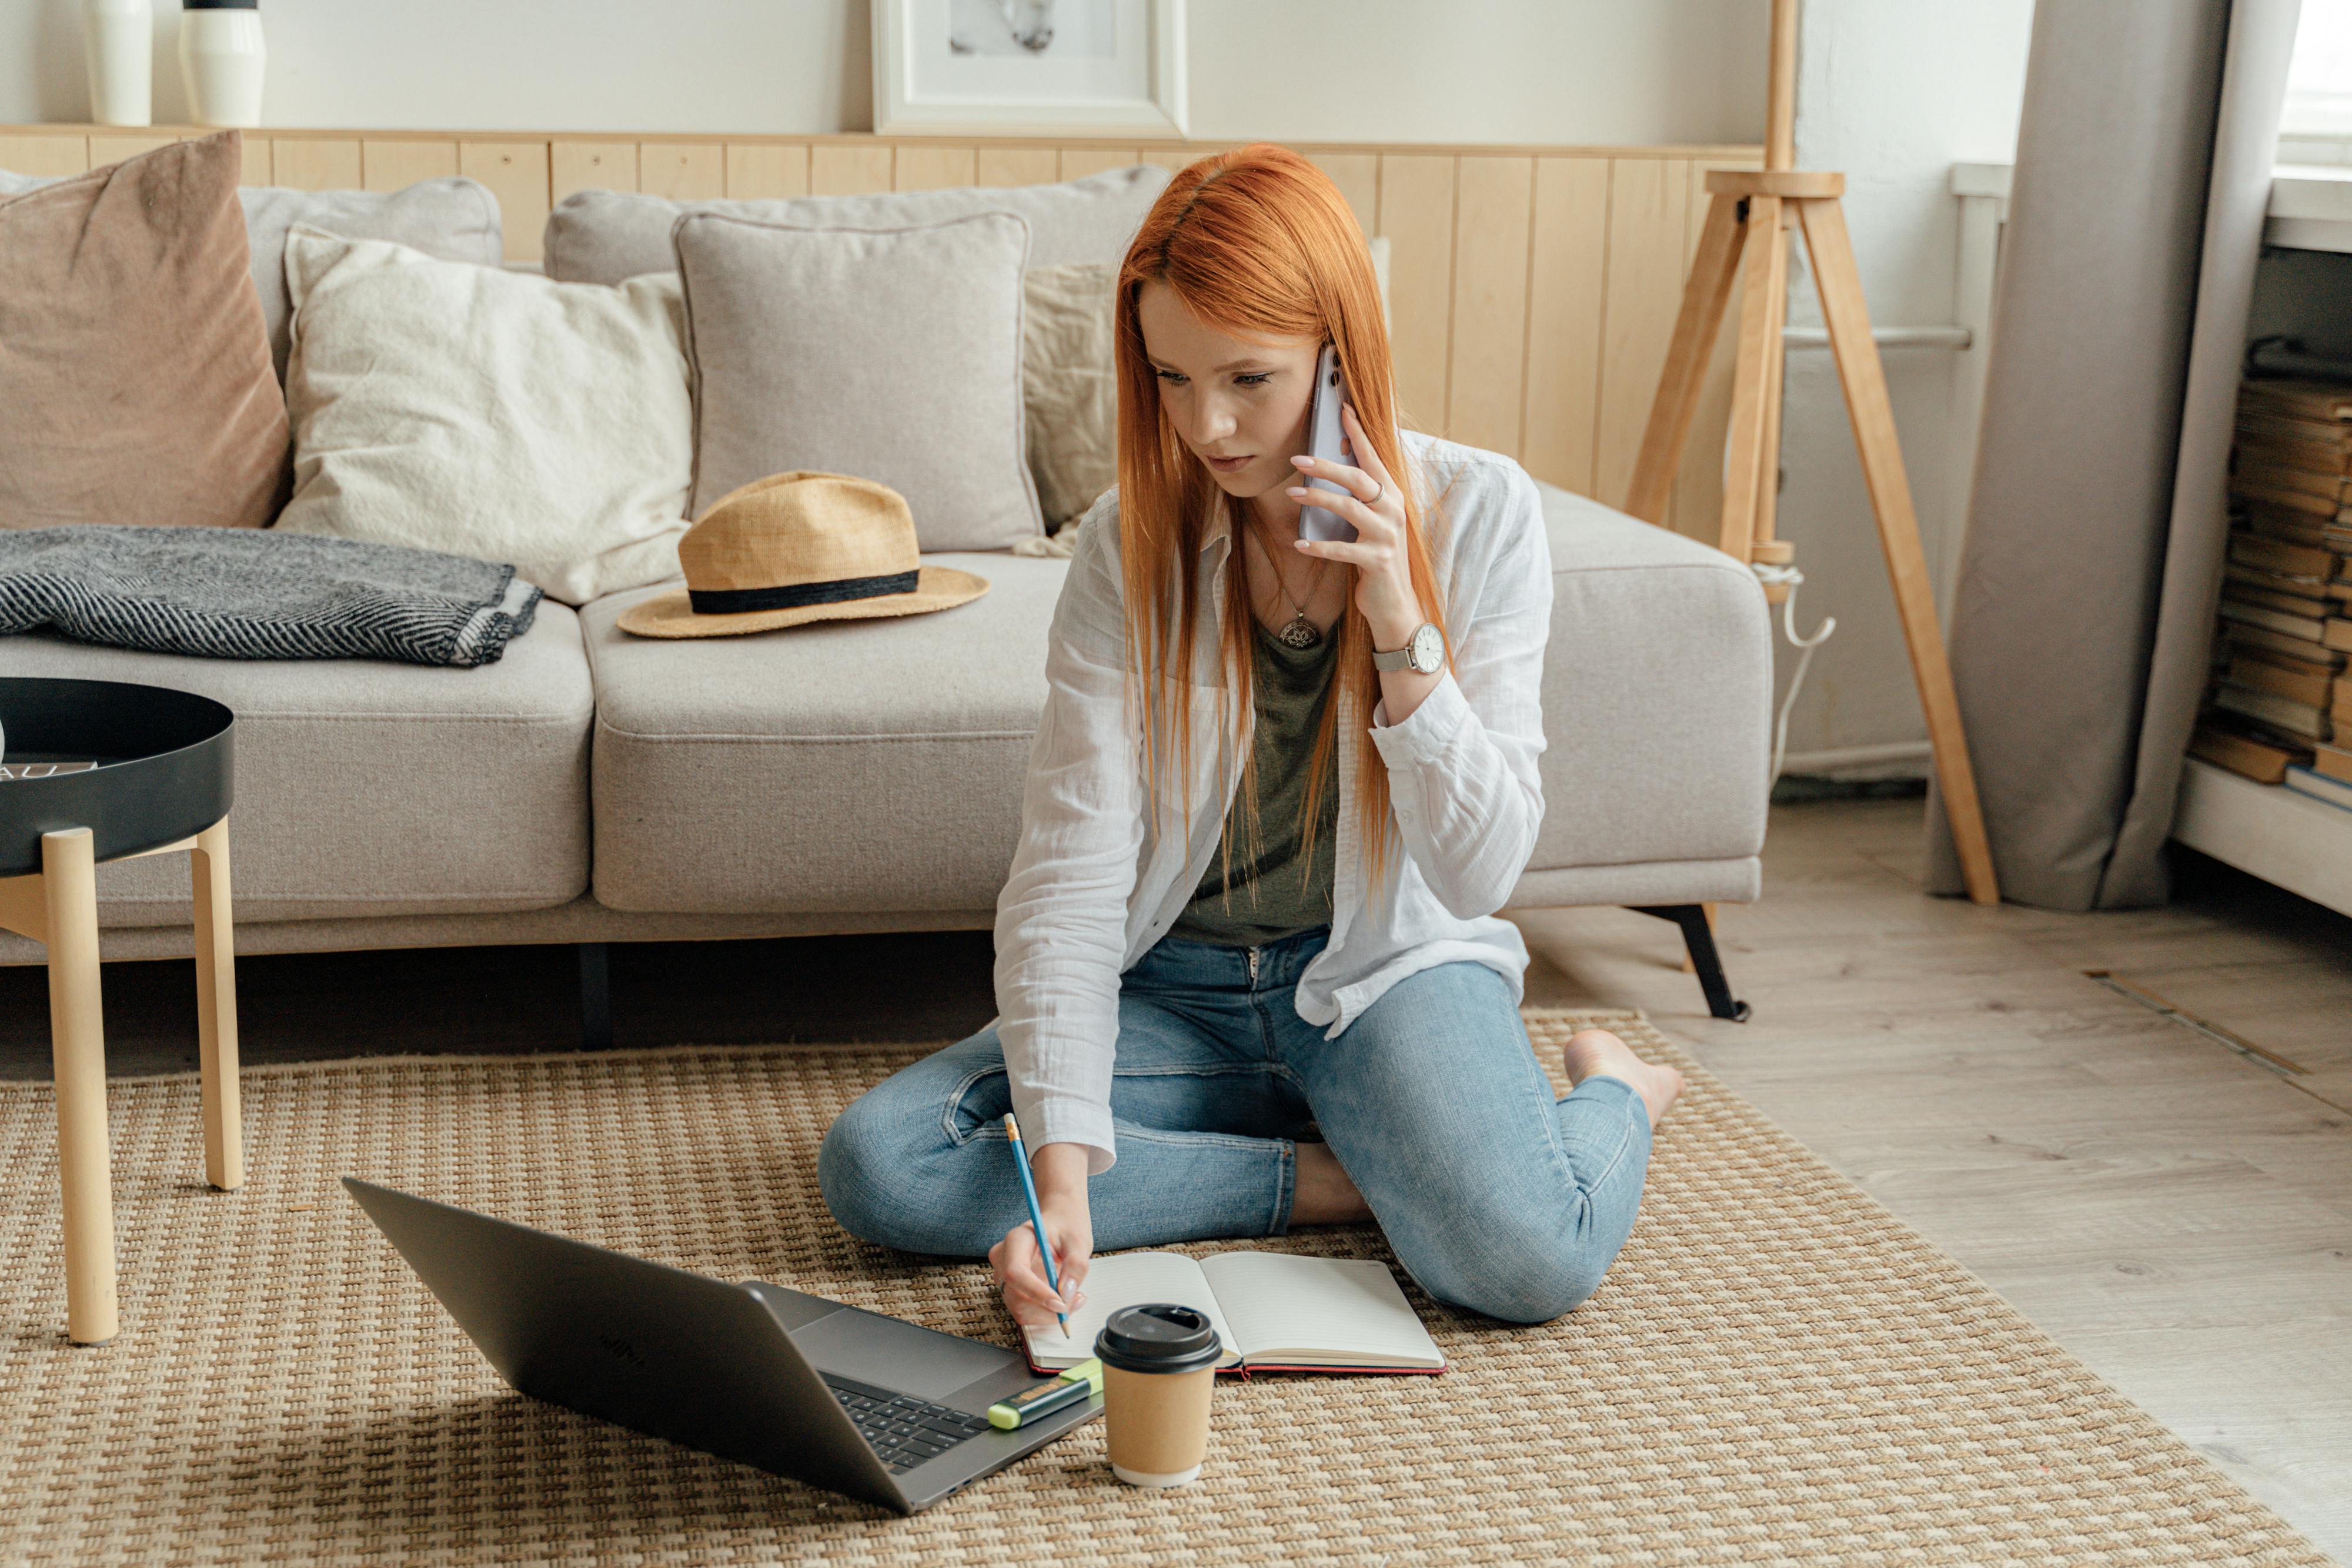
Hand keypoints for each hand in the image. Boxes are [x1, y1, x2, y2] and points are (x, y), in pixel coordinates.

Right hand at [989, 1141, 1093, 1327]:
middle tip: (1077, 1299)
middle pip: (1016, 1296)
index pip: (1016, 1272)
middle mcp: (1003, 1258)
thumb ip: (1075, 1265)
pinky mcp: (1010, 1288)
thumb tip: (1066, 1294)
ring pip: (1019, 1309)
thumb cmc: (1066, 1227)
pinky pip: (1024, 1310)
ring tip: (1074, 1297)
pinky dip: (1045, 1313)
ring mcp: (1003, 1275)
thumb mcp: (1079, 1241)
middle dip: (1047, 1308)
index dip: (1037, 1293)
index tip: (1061, 1303)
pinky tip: (1064, 1299)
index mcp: (1016, 1239)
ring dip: (1048, 1313)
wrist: (1059, 1222)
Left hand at [1286, 402, 1422, 647]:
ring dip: (1318, 499)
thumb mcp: (1371, 524)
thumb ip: (1358, 499)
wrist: (1394, 602)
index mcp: (1391, 497)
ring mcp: (1387, 535)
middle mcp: (1393, 511)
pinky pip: (1342, 549)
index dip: (1358, 434)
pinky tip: (1299, 543)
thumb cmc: (1377, 558)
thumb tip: (1326, 469)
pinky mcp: (1378, 560)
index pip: (1373, 458)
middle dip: (1326, 465)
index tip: (1342, 410)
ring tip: (1292, 494)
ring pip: (1349, 508)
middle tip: (1297, 458)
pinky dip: (1318, 546)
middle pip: (1358, 479)